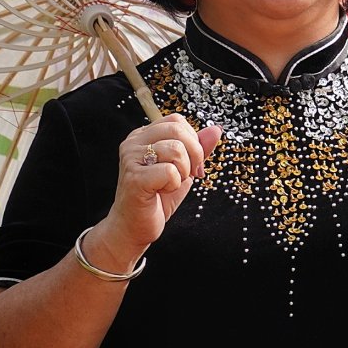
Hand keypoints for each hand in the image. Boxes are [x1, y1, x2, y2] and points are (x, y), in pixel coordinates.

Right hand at [93, 117, 224, 268]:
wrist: (134, 225)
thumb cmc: (157, 197)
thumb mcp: (184, 169)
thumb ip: (198, 149)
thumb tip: (215, 129)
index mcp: (143, 136)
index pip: (177, 121)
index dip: (193, 141)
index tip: (192, 163)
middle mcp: (134, 142)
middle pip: (178, 130)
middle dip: (194, 154)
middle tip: (188, 174)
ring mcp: (131, 158)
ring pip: (176, 150)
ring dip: (183, 172)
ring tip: (170, 184)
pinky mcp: (134, 177)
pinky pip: (170, 172)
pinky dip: (174, 185)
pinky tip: (161, 191)